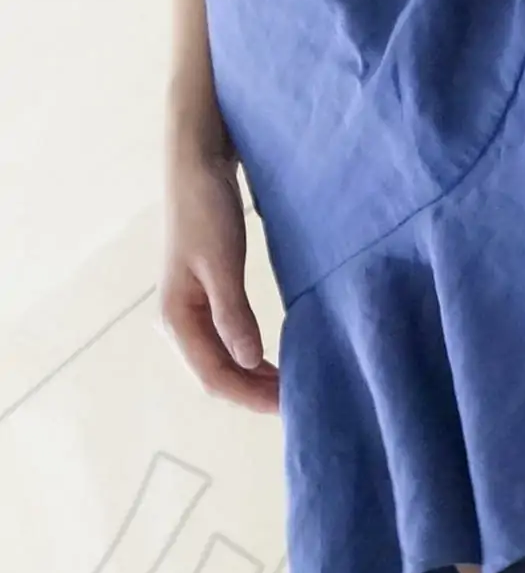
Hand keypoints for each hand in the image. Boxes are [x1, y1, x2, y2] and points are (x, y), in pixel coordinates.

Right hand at [160, 134, 281, 411]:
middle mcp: (178, 322)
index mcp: (175, 317)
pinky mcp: (206, 301)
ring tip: (292, 390)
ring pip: (222, 364)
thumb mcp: (222, 261)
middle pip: (217, 376)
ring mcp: (191, 313)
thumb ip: (233, 313)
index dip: (251, 397)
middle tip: (300, 404)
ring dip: (254, 381)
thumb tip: (249, 362)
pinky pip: (227, 345)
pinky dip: (252, 360)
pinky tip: (275, 364)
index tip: (290, 406)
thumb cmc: (206, 208)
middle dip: (255, 395)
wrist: (197, 166)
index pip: (214, 376)